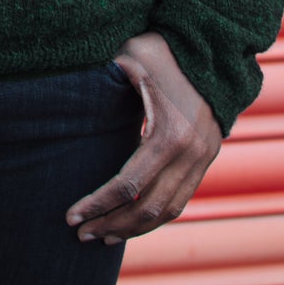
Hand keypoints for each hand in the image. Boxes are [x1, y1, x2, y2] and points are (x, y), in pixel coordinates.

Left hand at [66, 31, 219, 243]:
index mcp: (169, 134)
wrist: (213, 48)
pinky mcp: (206, 159)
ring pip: (167, 211)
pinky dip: (156, 216)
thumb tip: (70, 87)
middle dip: (112, 225)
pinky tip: (133, 222)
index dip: (98, 204)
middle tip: (82, 234)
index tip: (72, 216)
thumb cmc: (163, 50)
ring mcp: (202, 159)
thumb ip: (104, 74)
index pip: (127, 186)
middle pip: (146, 208)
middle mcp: (189, 155)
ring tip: (104, 236)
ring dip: (135, 229)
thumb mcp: (131, 57)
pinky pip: (180, 199)